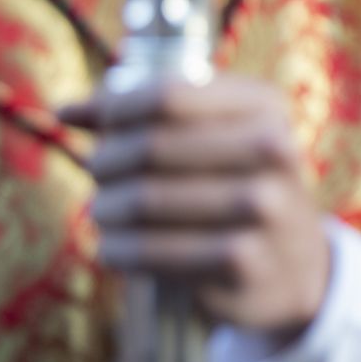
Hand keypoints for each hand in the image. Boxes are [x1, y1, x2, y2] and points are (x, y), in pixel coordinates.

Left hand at [62, 76, 330, 335]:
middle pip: (150, 146)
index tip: (98, 127)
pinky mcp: (243, 259)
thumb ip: (148, 117)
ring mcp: (263, 205)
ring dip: (106, 208)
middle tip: (96, 175)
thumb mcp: (218, 138)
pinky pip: (152, 249)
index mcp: (265, 106)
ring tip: (102, 212)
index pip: (167, 94)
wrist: (295, 267)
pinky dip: (119, 249)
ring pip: (144, 199)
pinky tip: (114, 247)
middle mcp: (273, 148)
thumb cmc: (238, 187)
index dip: (116, 109)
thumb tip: (65, 111)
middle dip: (106, 162)